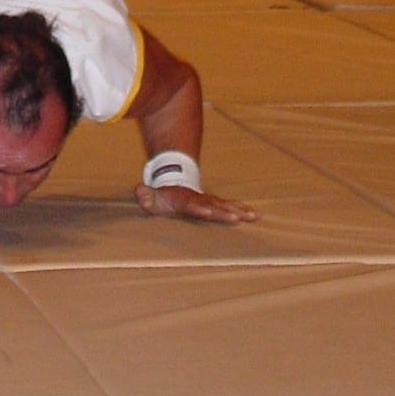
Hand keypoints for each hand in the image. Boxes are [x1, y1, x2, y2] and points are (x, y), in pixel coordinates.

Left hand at [134, 182, 258, 224]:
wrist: (177, 177)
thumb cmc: (164, 196)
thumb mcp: (152, 196)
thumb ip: (147, 197)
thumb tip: (140, 192)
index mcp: (183, 199)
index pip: (191, 204)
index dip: (198, 208)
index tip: (207, 212)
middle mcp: (200, 199)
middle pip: (213, 205)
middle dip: (224, 212)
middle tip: (237, 218)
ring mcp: (210, 200)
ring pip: (226, 205)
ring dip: (239, 211)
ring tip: (252, 216)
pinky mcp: (217, 203)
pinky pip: (231, 206)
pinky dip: (242, 209)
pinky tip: (254, 215)